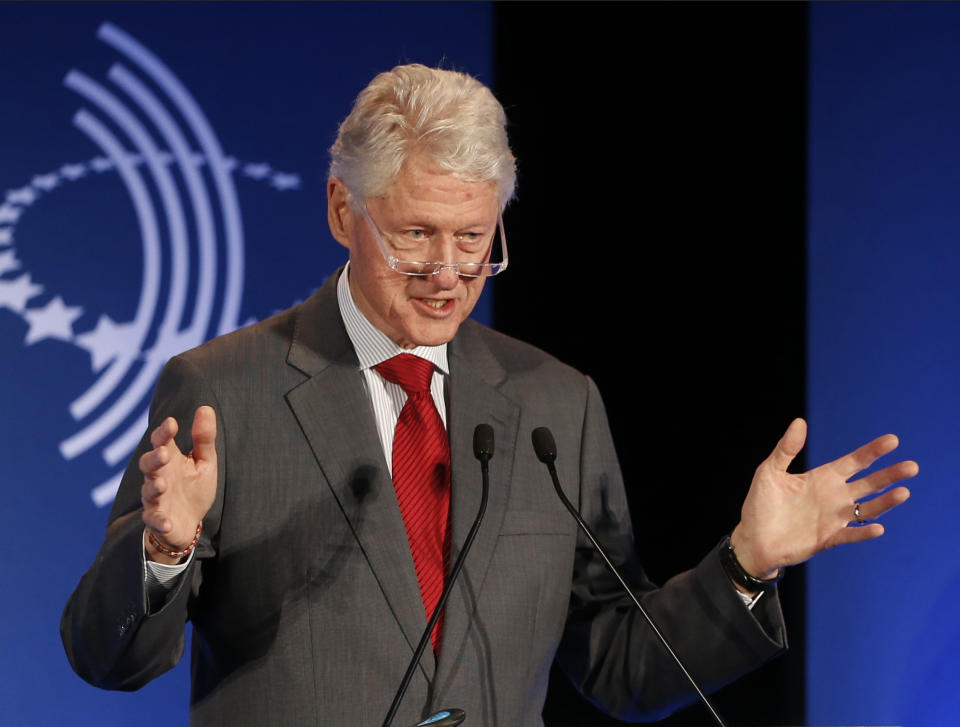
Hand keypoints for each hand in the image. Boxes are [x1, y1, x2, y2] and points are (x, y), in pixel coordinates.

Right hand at [140, 406, 217, 562]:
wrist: (189, 524)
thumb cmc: (194, 488)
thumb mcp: (204, 462)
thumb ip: (203, 438)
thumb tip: (205, 407)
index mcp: (170, 459)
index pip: (161, 441)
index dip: (164, 432)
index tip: (172, 423)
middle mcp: (158, 476)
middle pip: (148, 464)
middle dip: (154, 458)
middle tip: (164, 452)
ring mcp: (156, 498)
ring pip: (148, 491)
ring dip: (154, 487)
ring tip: (162, 483)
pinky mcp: (157, 519)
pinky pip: (154, 520)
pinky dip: (159, 521)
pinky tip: (166, 521)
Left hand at [730, 418, 916, 578]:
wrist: (752, 539)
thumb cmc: (760, 504)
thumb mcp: (769, 471)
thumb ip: (786, 449)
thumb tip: (800, 422)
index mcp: (822, 478)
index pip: (854, 462)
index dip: (872, 452)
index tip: (893, 440)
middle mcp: (833, 496)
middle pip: (868, 484)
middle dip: (889, 475)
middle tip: (912, 466)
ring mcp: (833, 518)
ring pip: (867, 508)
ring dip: (885, 502)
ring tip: (903, 492)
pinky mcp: (827, 538)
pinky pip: (850, 534)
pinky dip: (863, 532)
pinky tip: (877, 527)